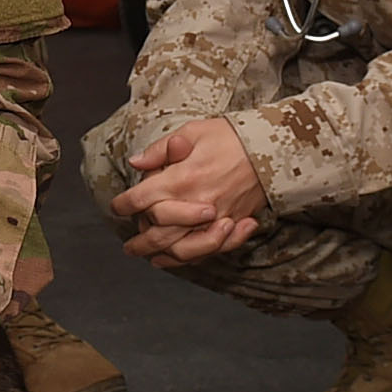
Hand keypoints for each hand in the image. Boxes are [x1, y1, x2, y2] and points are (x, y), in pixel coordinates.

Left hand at [111, 117, 265, 266]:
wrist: (273, 148)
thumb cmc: (231, 137)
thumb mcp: (193, 132)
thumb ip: (161, 150)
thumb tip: (136, 163)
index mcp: (180, 179)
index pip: (140, 199)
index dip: (123, 204)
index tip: (117, 207)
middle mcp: (195, 204)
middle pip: (157, 234)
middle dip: (139, 243)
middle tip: (129, 248)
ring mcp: (215, 219)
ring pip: (182, 250)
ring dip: (162, 256)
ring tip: (150, 258)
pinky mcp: (233, 226)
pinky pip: (209, 251)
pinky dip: (191, 259)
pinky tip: (178, 259)